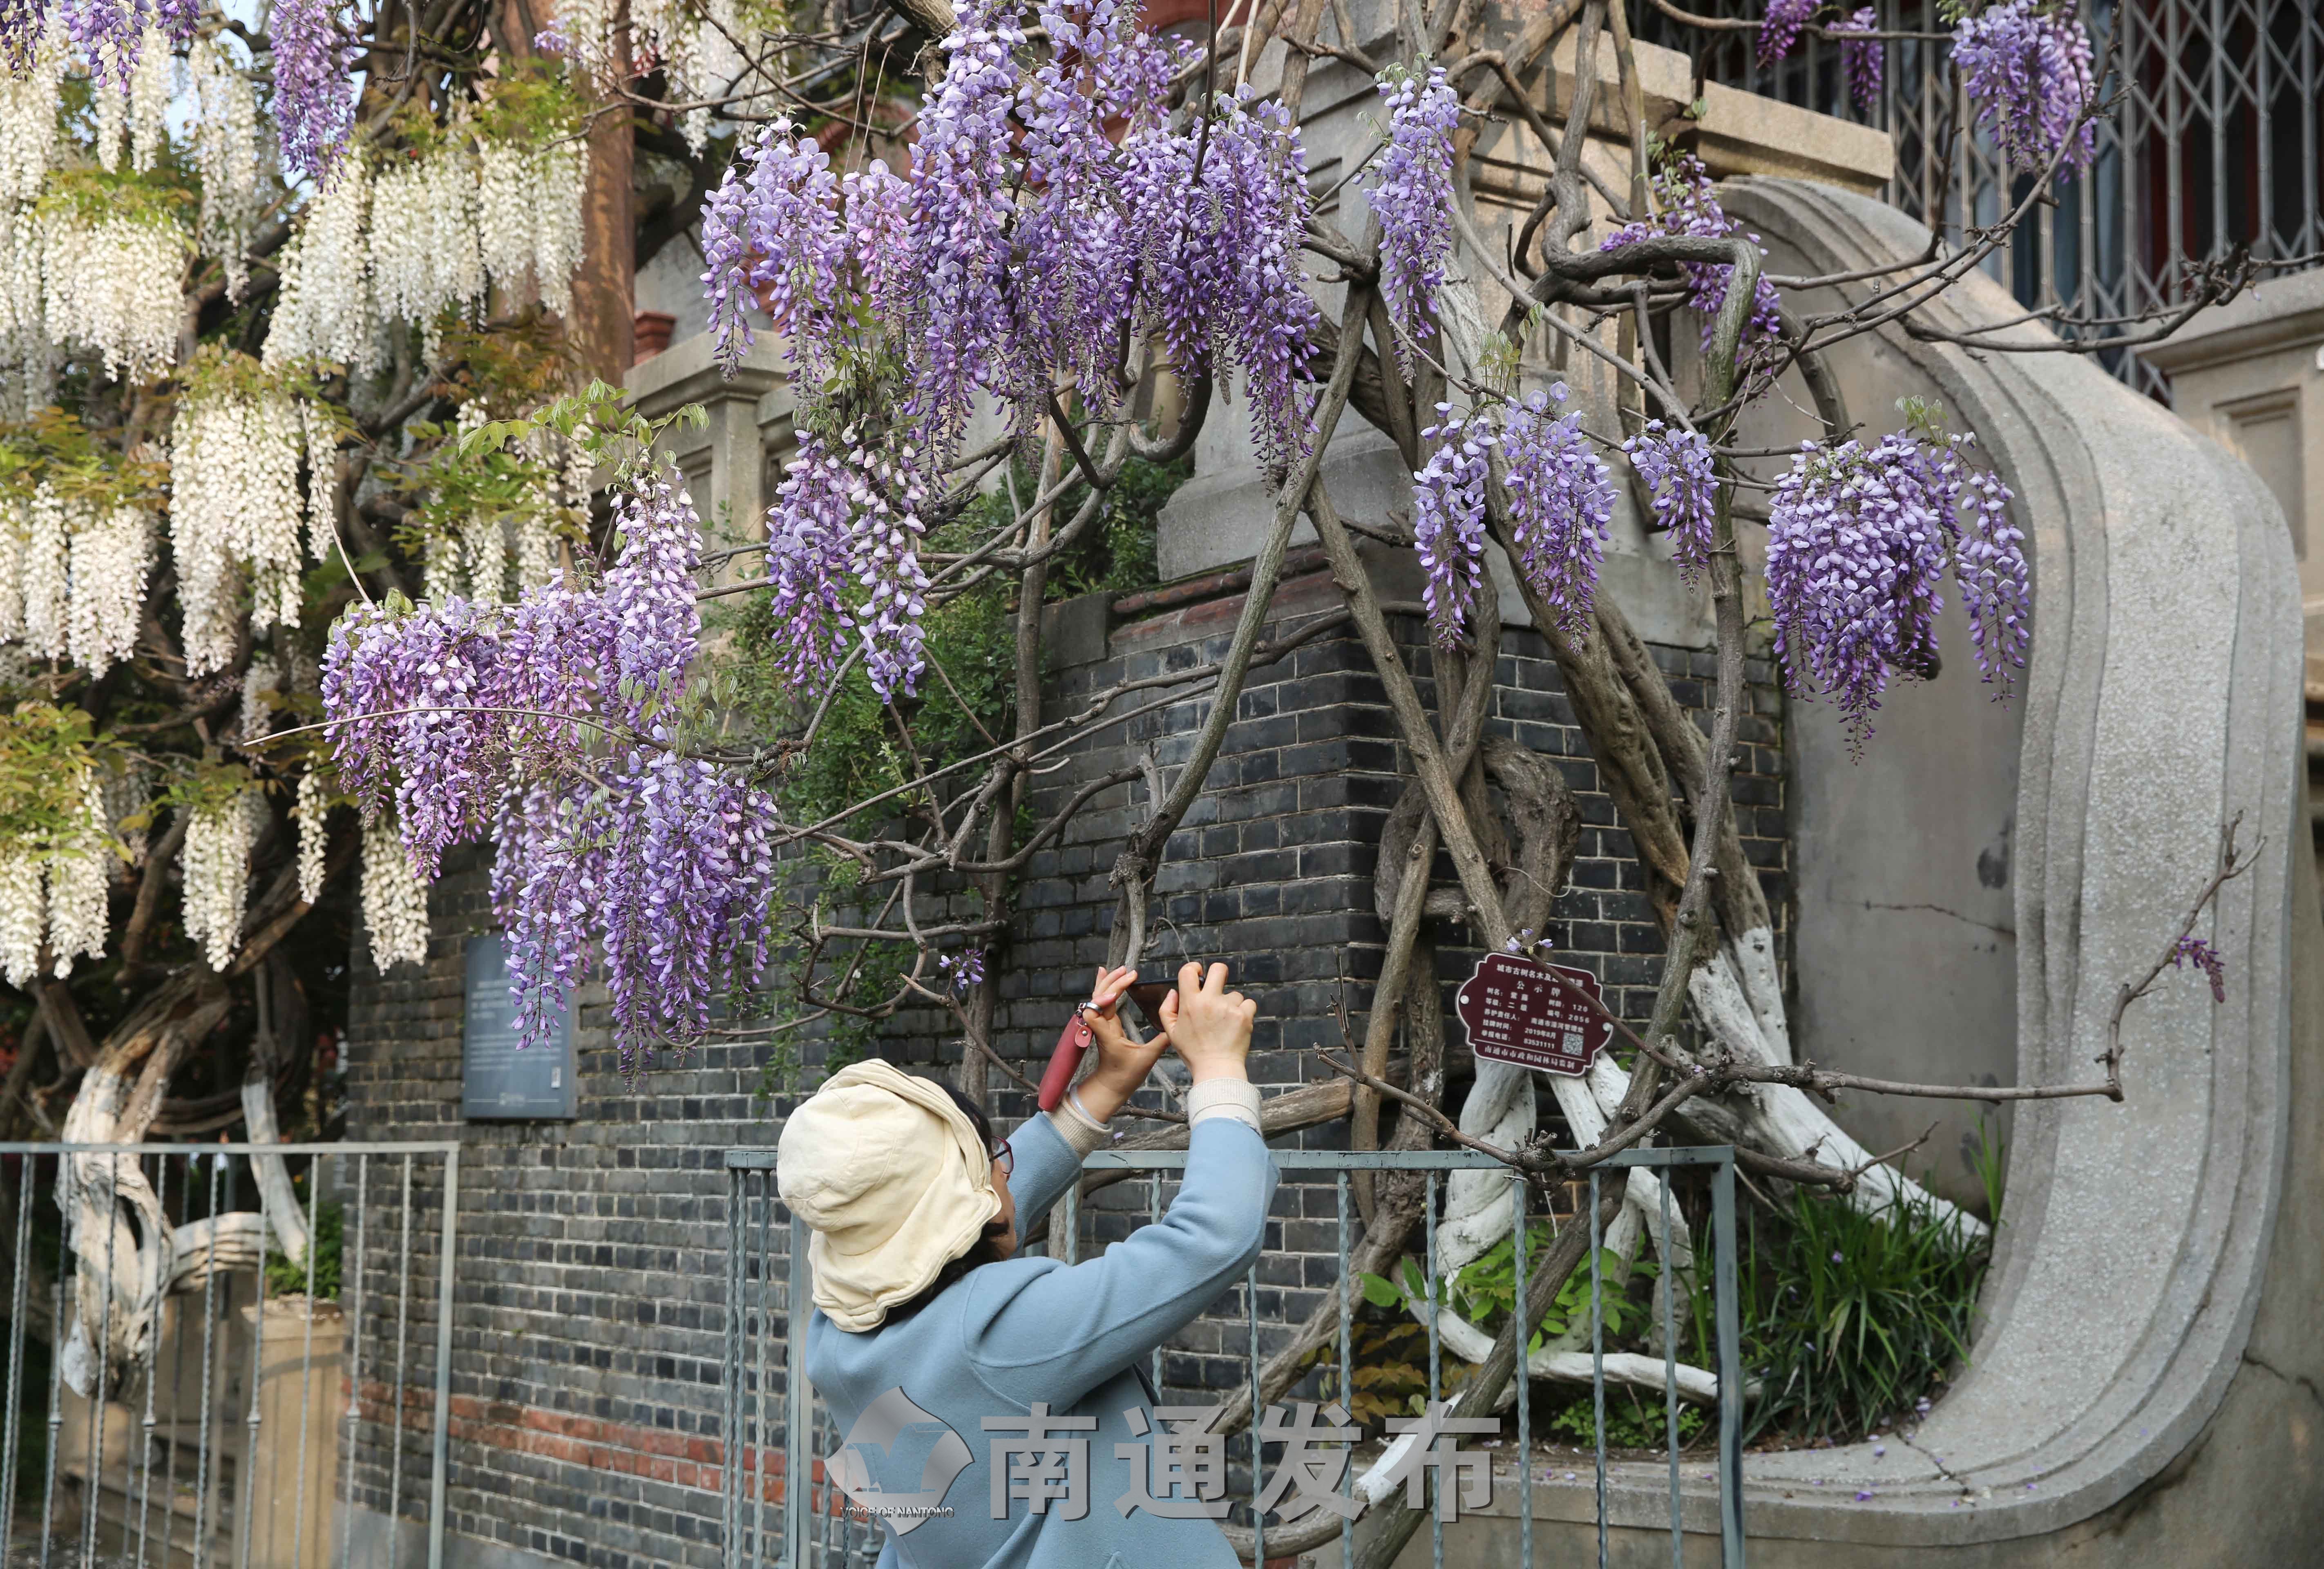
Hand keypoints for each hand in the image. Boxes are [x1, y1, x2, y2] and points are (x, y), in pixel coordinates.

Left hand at [1077, 965, 1168, 1121]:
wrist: (1110, 1087)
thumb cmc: (1125, 1075)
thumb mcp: (1146, 1058)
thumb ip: (1161, 1041)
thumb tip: (1176, 1027)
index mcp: (1106, 1033)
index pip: (1097, 1008)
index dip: (1106, 994)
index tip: (1123, 987)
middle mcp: (1101, 1026)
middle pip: (1098, 997)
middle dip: (1112, 981)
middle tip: (1128, 971)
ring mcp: (1102, 1025)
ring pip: (1099, 998)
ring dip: (1109, 983)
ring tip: (1119, 969)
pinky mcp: (1106, 1026)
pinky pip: (1102, 1003)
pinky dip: (1105, 990)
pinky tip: (1107, 979)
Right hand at [1158, 961, 1255, 1084]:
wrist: (1217, 1069)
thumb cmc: (1194, 1052)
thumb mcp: (1172, 1032)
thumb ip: (1167, 1009)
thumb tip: (1174, 991)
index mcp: (1190, 1003)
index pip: (1188, 971)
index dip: (1194, 968)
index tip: (1199, 974)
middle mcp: (1209, 1001)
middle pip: (1219, 969)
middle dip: (1219, 973)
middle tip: (1218, 985)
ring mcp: (1228, 1007)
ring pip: (1234, 994)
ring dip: (1231, 1004)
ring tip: (1225, 1023)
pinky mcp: (1244, 1015)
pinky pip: (1248, 1004)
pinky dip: (1244, 1012)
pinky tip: (1236, 1025)